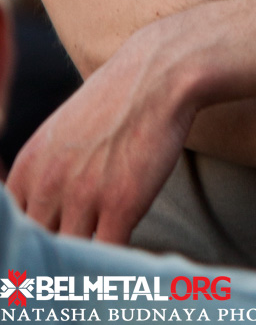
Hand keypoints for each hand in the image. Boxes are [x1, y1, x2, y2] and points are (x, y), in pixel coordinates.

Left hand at [7, 21, 194, 241]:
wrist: (159, 73)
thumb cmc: (117, 99)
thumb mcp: (61, 133)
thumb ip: (45, 173)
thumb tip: (42, 210)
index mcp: (29, 168)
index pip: (13, 228)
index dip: (31, 242)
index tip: (47, 250)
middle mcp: (49, 184)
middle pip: (40, 246)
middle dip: (55, 256)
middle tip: (73, 261)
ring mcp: (84, 196)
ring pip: (72, 255)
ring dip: (86, 261)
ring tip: (99, 264)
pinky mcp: (122, 204)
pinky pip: (109, 253)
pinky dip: (115, 261)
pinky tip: (125, 256)